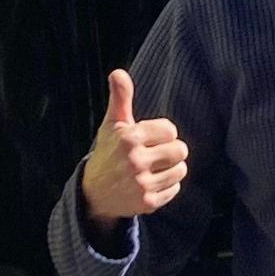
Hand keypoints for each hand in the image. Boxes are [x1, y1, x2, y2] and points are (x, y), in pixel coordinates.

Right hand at [81, 68, 189, 227]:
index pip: (171, 130)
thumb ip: (121, 98)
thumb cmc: (109, 152)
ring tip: (152, 169)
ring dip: (170, 169)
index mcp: (129, 138)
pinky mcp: (147, 203)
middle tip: (154, 155)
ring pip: (180, 170)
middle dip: (170, 151)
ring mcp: (141, 184)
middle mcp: (134, 161)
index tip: (147, 139)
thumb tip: (118, 72)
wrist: (94, 193)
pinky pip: (175, 189)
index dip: (162, 134)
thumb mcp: (113, 125)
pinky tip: (149, 184)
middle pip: (180, 150)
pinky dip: (166, 187)